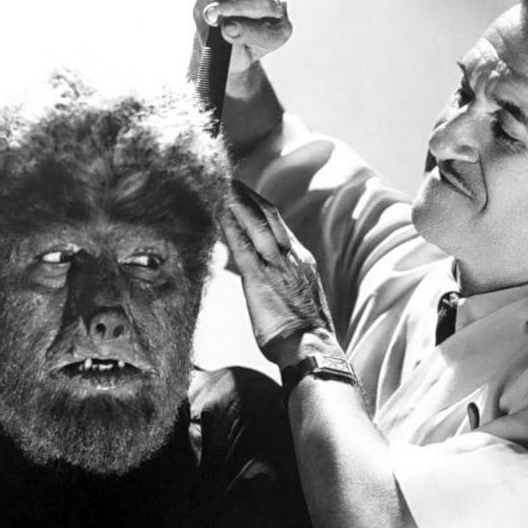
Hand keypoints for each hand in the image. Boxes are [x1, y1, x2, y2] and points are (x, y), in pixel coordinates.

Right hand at [192, 0, 291, 78]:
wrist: (222, 38)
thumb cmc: (229, 50)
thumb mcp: (231, 56)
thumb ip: (232, 41)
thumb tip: (227, 26)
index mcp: (277, 33)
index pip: (266, 31)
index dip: (244, 30)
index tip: (225, 31)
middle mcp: (276, 9)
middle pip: (261, 1)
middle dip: (233, 7)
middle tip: (212, 13)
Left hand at [220, 180, 336, 365]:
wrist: (312, 350)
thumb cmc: (306, 336)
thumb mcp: (301, 302)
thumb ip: (287, 286)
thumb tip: (272, 284)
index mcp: (301, 261)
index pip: (279, 224)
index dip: (260, 206)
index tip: (245, 193)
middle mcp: (291, 256)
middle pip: (268, 214)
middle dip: (247, 194)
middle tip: (227, 177)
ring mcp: (276, 266)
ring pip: (255, 222)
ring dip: (235, 200)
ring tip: (217, 184)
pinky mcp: (259, 279)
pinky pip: (241, 244)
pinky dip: (228, 225)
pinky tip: (215, 212)